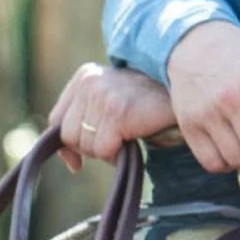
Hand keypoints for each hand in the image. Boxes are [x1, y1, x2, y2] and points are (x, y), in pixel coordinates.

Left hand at [47, 64, 177, 171]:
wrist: (183, 93)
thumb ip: (82, 123)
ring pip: (86, 145)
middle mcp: (90, 82)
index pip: (56, 120)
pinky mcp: (117, 112)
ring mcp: (102, 95)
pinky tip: (132, 140)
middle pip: (67, 135)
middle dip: (89, 147)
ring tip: (126, 136)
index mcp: (84, 76)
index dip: (67, 144)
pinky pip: (103, 150)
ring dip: (105, 151)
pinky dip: (117, 155)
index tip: (78, 160)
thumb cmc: (145, 104)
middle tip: (114, 141)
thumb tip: (70, 163)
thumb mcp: (108, 104)